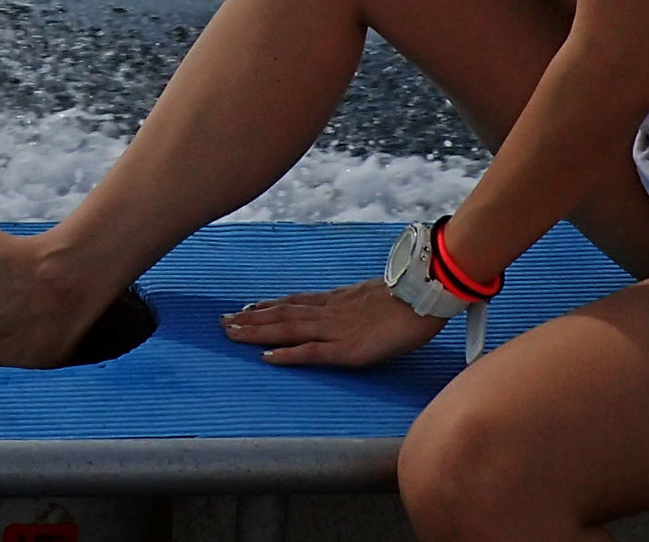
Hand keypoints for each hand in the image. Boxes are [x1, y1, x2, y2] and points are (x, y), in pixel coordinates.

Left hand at [220, 277, 447, 367]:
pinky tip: (266, 358)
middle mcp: (330, 311)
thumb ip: (358, 303)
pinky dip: (287, 355)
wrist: (427, 291)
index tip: (245, 308)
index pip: (295, 302)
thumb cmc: (411, 295)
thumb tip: (352, 309)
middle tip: (222, 322)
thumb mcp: (377, 296)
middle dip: (251, 319)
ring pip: (288, 330)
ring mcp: (337, 328)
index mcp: (338, 300)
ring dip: (257, 332)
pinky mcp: (348, 348)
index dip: (268, 306)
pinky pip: (312, 352)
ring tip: (230, 334)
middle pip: (283, 314)